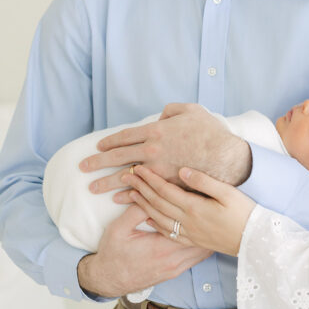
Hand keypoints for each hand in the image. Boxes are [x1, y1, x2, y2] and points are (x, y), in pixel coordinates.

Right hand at [76, 203, 212, 298]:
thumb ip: (136, 210)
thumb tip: (151, 192)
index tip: (202, 199)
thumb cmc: (113, 253)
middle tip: (212, 207)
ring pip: (203, 252)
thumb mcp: (119, 228)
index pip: (189, 228)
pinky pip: (197, 259)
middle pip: (203, 241)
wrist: (108, 280)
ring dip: (207, 236)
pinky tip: (203, 234)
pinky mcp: (175, 272)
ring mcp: (176, 268)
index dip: (197, 212)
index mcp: (161, 248)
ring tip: (211, 219)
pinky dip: (201, 246)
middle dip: (207, 223)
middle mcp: (173, 261)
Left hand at [79, 103, 252, 194]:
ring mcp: (158, 168)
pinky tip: (117, 199)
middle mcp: (152, 149)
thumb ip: (172, 110)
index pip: (125, 136)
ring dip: (106, 182)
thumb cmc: (211, 132)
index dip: (110, 141)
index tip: (99, 146)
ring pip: (126, 176)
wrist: (226, 156)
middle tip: (83, 167)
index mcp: (156, 130)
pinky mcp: (167, 184)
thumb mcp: (191, 110)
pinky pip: (143, 190)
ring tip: (92, 188)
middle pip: (118, 156)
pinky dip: (128, 195)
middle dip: (98, 162)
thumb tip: (161, 116)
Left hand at [123, 165, 254, 256]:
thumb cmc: (245, 213)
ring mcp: (189, 233)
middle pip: (157, 203)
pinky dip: (154, 223)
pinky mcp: (192, 241)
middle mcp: (187, 221)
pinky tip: (148, 218)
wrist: (253, 241)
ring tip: (132, 193)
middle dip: (141, 188)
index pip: (165, 190)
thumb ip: (204, 181)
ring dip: (143, 204)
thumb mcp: (228, 192)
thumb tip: (183, 170)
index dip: (149, 178)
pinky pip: (167, 232)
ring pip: (158, 218)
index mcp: (194, 207)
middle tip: (127, 176)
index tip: (137, 168)